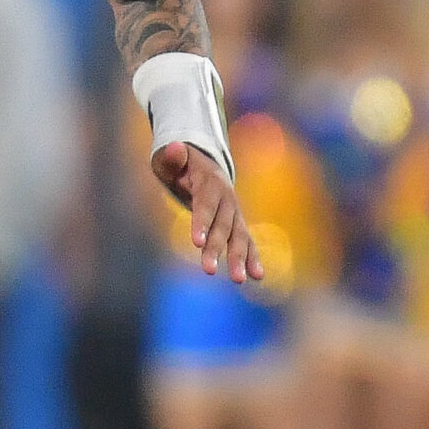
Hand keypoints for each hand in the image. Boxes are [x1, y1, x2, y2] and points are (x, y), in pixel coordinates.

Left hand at [153, 142, 262, 284]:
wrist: (203, 165)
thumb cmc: (180, 165)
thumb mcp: (170, 159)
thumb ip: (172, 157)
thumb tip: (174, 147)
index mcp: (210, 182)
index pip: (205, 204)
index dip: (201, 222)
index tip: (195, 243)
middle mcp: (227, 198)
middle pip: (222, 226)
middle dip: (216, 248)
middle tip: (207, 270)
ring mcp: (234, 213)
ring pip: (238, 237)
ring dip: (238, 258)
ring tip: (238, 280)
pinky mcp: (237, 225)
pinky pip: (246, 242)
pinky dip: (252, 259)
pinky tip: (257, 277)